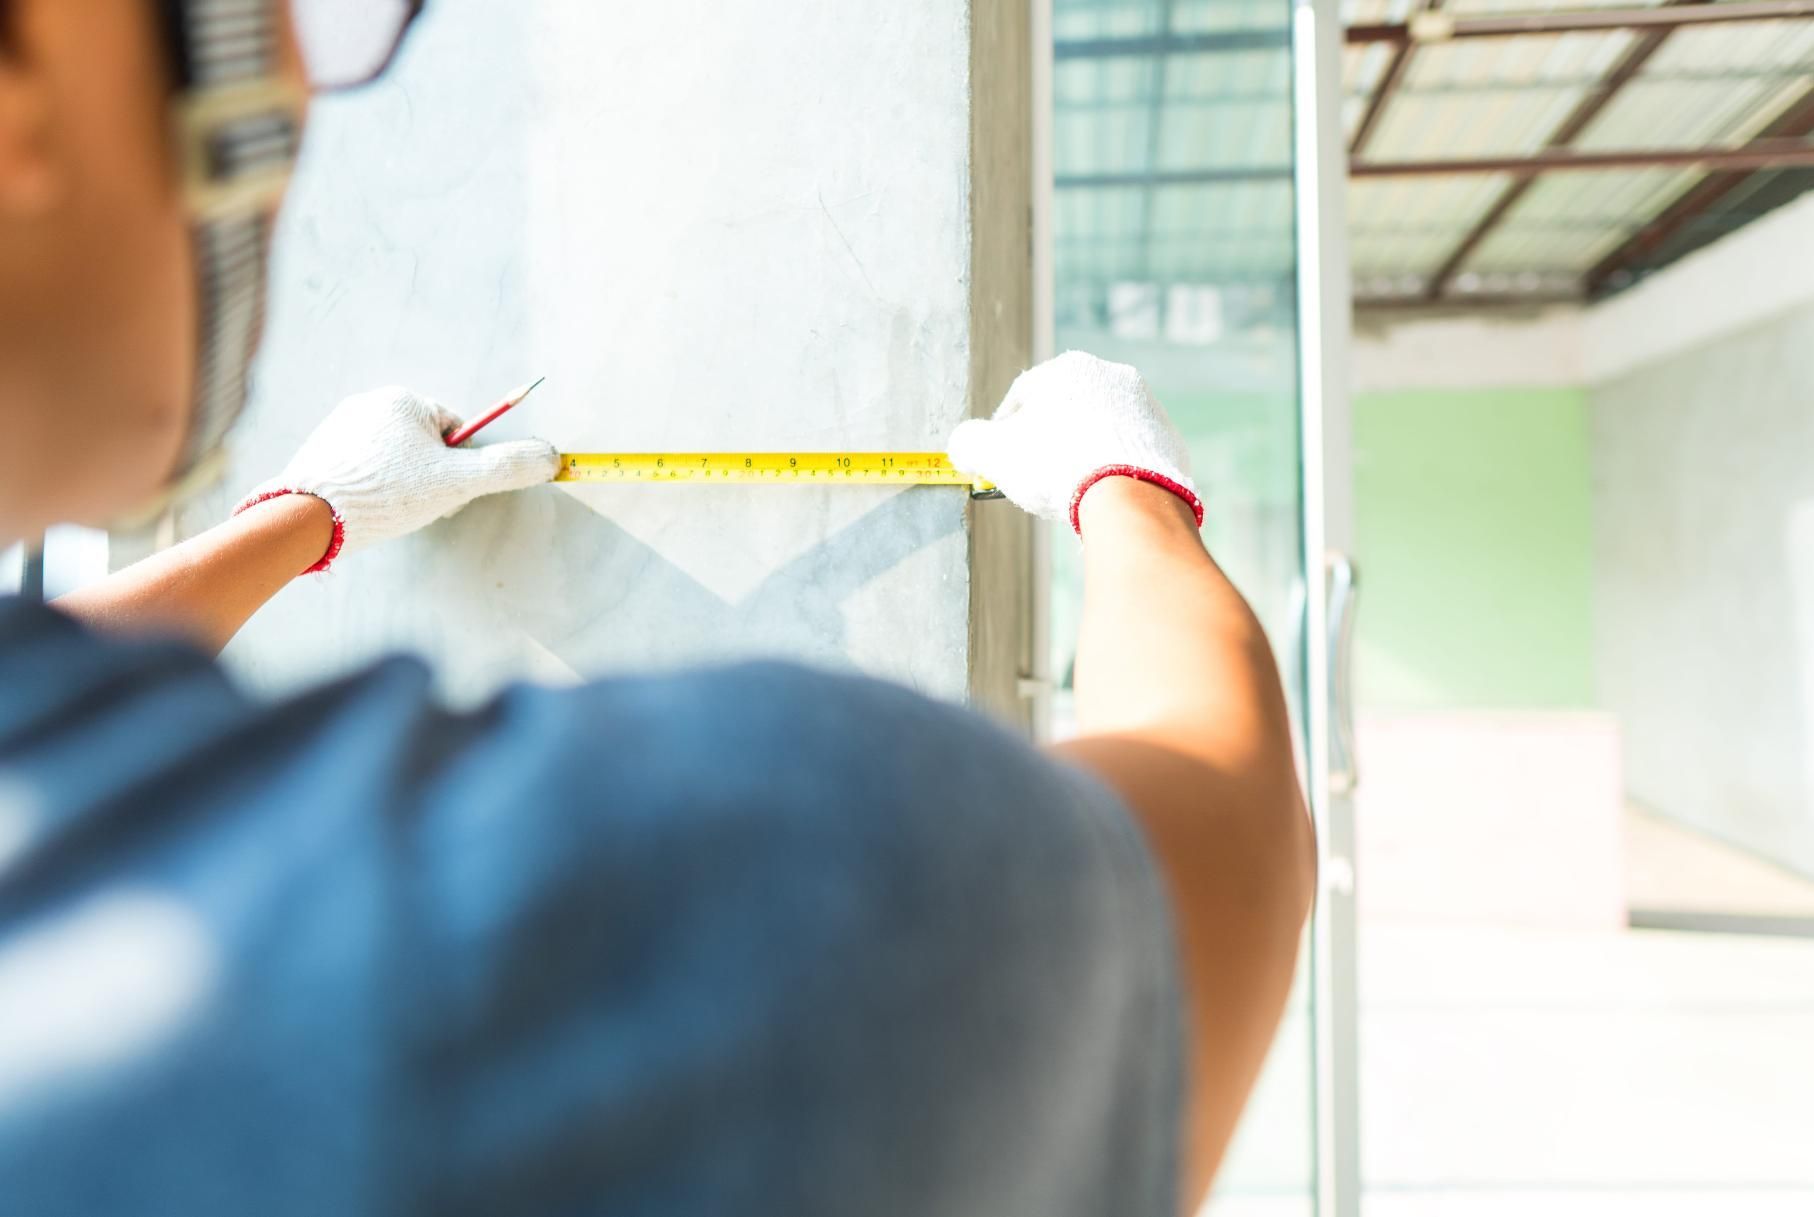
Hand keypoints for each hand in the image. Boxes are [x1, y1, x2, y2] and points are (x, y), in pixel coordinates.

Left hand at [236, 386, 557, 571]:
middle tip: (418, 506)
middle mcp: (370, 403)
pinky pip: (365, 468)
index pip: (454, 431)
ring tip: (389, 510)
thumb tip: (552, 457)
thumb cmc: (387, 495)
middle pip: (425, 445)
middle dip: (430, 478)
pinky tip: (366, 510)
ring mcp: (341, 426)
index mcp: (403, 399)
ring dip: (403, 486)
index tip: (443, 491)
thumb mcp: (457, 483)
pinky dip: (373, 489)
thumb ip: (507, 468)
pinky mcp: (321, 450)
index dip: (458, 466)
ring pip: (395, 459)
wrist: (309, 516)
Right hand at [948, 351, 1201, 533]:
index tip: (1001, 460)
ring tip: (1070, 491)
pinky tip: (1103, 497)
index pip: (1024, 396)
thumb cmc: (1054, 466)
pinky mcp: (1169, 441)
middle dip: (1049, 442)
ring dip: (1083, 455)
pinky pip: (1130, 456)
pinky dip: (1114, 472)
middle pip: (1067, 412)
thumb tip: (963, 444)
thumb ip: (969, 442)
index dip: (1005, 430)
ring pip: (1101, 433)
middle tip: (1036, 478)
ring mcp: (1146, 408)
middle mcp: (1112, 377)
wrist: (1128, 497)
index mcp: (1069, 368)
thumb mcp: (992, 453)